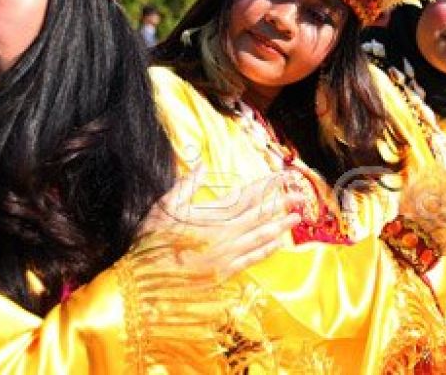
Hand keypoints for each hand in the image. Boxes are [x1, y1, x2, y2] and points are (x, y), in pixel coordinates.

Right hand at [142, 168, 301, 280]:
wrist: (145, 280)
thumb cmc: (152, 242)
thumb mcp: (164, 207)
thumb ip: (185, 185)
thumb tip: (202, 166)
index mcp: (212, 216)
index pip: (247, 196)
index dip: (267, 185)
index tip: (282, 176)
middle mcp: (225, 234)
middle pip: (260, 215)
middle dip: (281, 203)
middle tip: (300, 195)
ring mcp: (227, 254)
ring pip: (261, 237)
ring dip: (280, 226)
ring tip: (296, 218)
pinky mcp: (225, 272)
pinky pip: (253, 258)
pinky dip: (267, 249)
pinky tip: (279, 244)